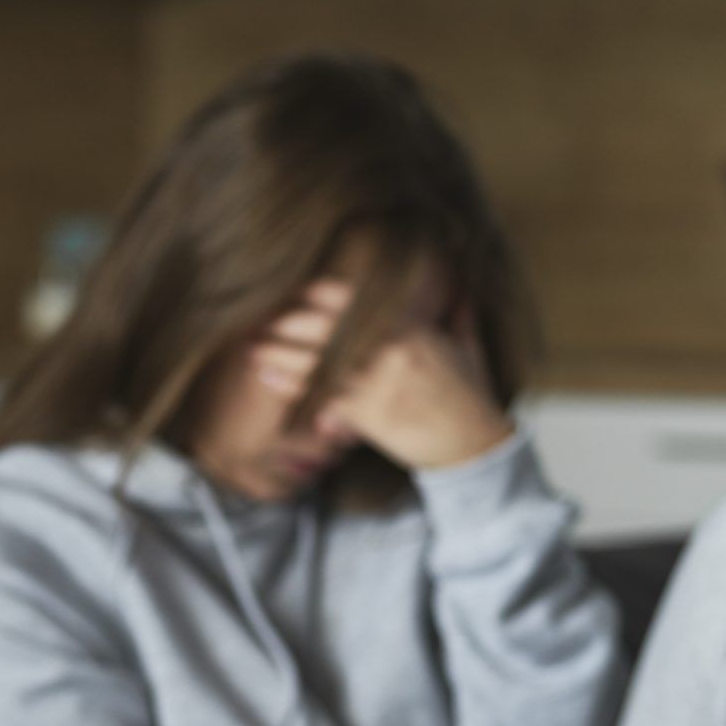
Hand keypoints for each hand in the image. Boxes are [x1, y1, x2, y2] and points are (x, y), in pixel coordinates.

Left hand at [250, 277, 516, 472]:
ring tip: (253, 350)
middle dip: (291, 325)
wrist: (472, 444)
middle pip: (330, 330)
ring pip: (320, 363)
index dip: (322, 296)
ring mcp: (379, 383)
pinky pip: (323, 397)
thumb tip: (458, 281)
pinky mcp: (370, 414)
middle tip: (260, 321)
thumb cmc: (470, 395)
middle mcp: (392, 350)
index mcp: (413, 328)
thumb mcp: (468, 344)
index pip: (359, 303)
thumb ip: (456, 310)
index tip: (297, 292)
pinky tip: (270, 379)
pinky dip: (294, 388)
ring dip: (282, 355)